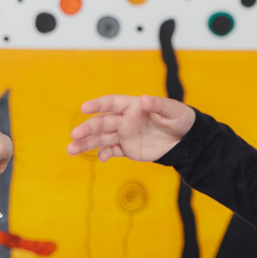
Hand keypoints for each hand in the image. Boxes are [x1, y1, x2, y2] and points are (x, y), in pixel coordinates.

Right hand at [67, 95, 194, 161]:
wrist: (185, 140)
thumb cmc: (179, 119)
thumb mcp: (172, 111)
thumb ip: (158, 105)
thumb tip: (144, 99)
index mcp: (132, 106)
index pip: (111, 103)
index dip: (98, 105)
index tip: (84, 108)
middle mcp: (125, 120)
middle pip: (101, 123)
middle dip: (87, 128)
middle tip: (74, 135)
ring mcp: (124, 134)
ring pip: (101, 138)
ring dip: (86, 143)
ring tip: (71, 150)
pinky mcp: (127, 148)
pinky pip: (112, 151)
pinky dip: (104, 154)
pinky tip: (100, 158)